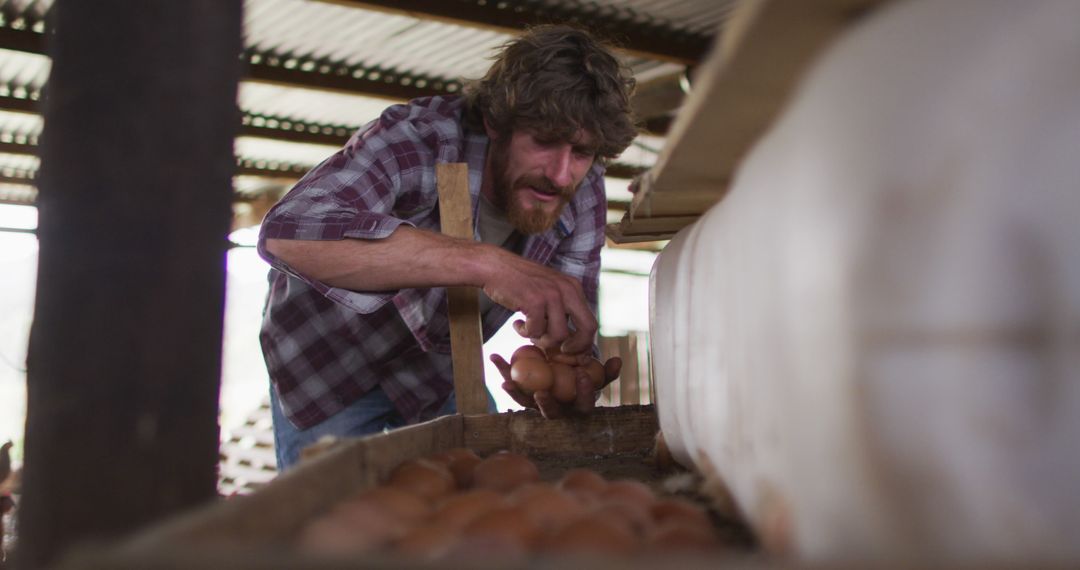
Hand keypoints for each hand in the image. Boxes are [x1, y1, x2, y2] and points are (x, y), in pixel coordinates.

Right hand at [480, 249, 596, 354]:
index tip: (569, 351)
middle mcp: (567, 289)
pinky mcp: (535, 301)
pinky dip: (524, 332)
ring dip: (542, 339)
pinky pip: (536, 331)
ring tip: (529, 331)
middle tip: (558, 351)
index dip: (583, 343)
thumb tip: (572, 339)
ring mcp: (552, 295)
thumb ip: (562, 308)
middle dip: (575, 347)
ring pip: (559, 335)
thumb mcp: (549, 289)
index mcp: (573, 288)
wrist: (494, 266)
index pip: (591, 322)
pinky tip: (517, 323)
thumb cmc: (519, 282)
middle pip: (587, 329)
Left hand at [491, 353, 621, 418]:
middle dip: (546, 404)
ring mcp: (537, 404)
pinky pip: (512, 385)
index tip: (583, 376)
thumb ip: (607, 370)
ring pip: (526, 403)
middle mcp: (557, 409)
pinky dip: (503, 372)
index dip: (584, 393)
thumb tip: (618, 360)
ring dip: (516, 393)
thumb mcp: (596, 371)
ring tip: (507, 382)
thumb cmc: (583, 373)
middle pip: (551, 413)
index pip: (583, 404)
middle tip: (541, 393)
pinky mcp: (522, 393)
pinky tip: (495, 358)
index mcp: (577, 405)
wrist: (563, 369)